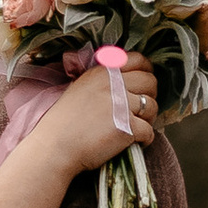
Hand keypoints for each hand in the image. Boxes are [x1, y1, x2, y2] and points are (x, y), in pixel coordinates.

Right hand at [40, 54, 157, 175]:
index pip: (137, 60)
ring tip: (135, 128)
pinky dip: (145, 139)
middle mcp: (113, 84)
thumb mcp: (79, 88)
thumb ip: (102, 80)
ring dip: (148, 119)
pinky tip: (133, 143)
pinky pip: (149, 131)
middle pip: (150, 82)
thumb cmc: (63, 122)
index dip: (146, 72)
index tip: (142, 85)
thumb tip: (126, 78)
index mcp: (102, 72)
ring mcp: (121, 105)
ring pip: (153, 106)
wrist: (54, 147)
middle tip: (140, 110)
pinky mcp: (127, 127)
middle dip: (150, 96)